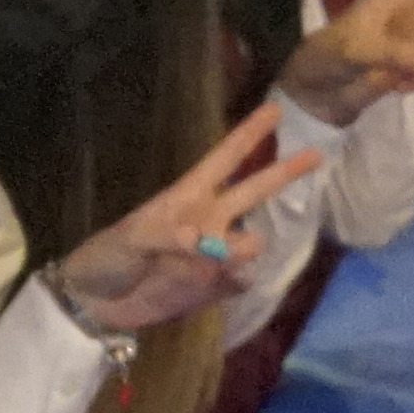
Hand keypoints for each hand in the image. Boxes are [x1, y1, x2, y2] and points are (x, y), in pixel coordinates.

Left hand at [45, 108, 329, 332]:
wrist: (95, 303)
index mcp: (188, 197)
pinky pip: (241, 281)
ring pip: (252, 241)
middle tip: (318, 152)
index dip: (249, 135)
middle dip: (283, 172)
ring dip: (246, 247)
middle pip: (254, 191)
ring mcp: (214, 255)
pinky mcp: (213, 288)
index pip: (224, 159)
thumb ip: (167, 235)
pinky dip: (240, 282)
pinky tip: (228, 284)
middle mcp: (209, 220)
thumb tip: (207, 239)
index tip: (275, 109)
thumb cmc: (107, 258)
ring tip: (224, 257)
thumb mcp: (129, 238)